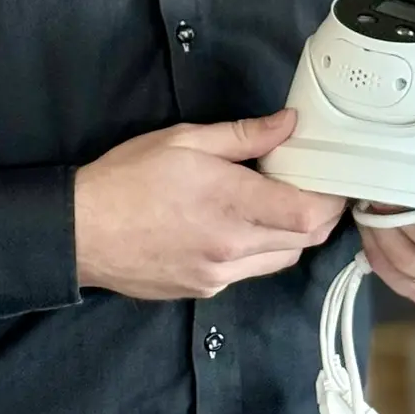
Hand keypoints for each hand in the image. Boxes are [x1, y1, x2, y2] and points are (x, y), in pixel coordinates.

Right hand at [74, 109, 346, 300]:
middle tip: (311, 184)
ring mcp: (220, 275)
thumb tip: (289, 124)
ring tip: (277, 202)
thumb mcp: (186, 139)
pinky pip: (250, 271)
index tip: (332, 176)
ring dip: (292, 234)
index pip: (307, 214)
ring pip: (282, 259)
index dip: (331, 198)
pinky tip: (240, 225)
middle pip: (305, 241)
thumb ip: (244, 135)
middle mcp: (233, 247)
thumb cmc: (130, 176)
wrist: (82, 231)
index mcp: (231, 203)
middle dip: (319, 214)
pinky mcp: (205, 289)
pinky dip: (259, 249)